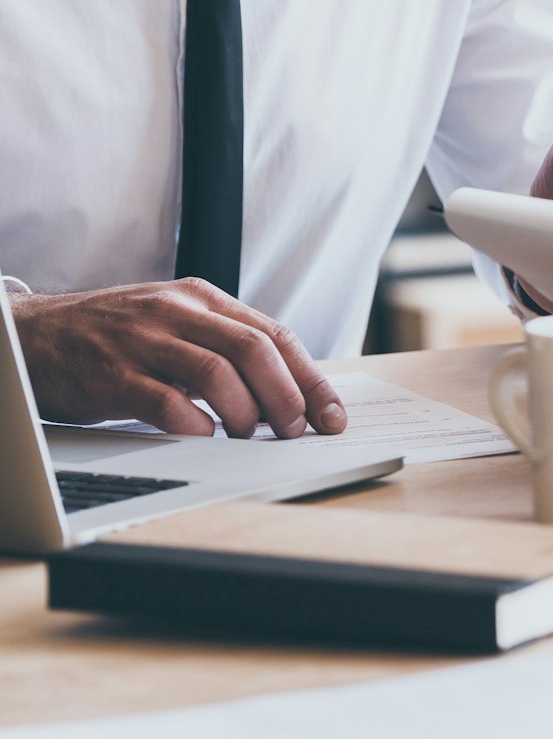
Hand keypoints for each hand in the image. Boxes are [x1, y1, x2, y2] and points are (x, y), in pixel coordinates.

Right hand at [11, 281, 345, 438]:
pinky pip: (166, 402)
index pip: (275, 335)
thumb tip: (288, 393)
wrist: (33, 335)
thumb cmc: (114, 338)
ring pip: (217, 373)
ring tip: (252, 438)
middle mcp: (176, 313)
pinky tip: (205, 438)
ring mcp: (143, 341)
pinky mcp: (112, 374)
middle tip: (296, 431)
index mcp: (202, 300)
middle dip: (287, 397)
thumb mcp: (175, 326)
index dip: (311, 379)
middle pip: (254, 350)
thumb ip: (225, 347)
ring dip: (247, 413)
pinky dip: (196, 425)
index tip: (332, 415)